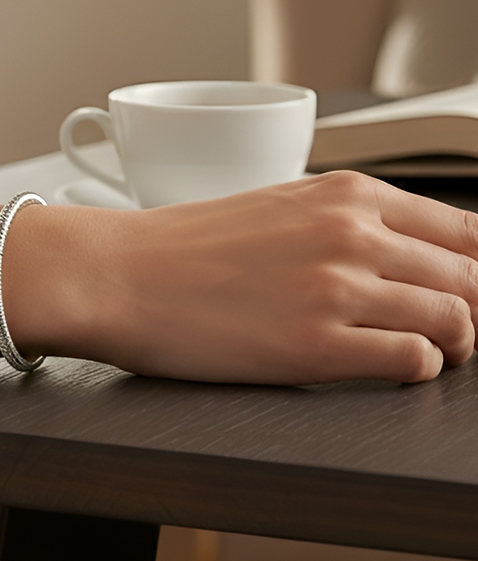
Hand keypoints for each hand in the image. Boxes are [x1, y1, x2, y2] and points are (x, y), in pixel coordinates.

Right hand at [71, 171, 477, 383]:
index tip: (470, 289)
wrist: (119, 273)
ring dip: (453, 344)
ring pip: (459, 321)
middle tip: (454, 330)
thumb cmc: (183, 244)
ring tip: (421, 349)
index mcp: (344, 192)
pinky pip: (416, 362)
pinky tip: (385, 364)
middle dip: (474, 310)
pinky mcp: (317, 345)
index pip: (465, 230)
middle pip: (473, 277)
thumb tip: (410, 256)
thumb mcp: (277, 205)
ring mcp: (337, 287)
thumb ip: (347, 221)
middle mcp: (350, 232)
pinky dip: (417, 368)